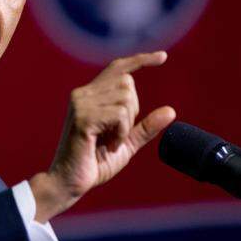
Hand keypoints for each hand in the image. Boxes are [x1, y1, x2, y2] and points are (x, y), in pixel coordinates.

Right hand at [30, 50, 175, 221]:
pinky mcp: (83, 117)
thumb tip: (171, 111)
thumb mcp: (127, 143)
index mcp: (91, 96)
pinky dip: (121, 133)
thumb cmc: (94, 164)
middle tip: (116, 136)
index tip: (163, 56)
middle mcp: (83, 94)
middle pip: (127, 83)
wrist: (69, 183)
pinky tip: (107, 146)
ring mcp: (81, 104)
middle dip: (132, 111)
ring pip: (125, 98)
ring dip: (126, 126)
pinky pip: (119, 114)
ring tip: (109, 142)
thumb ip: (146, 127)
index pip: (118, 68)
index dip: (141, 60)